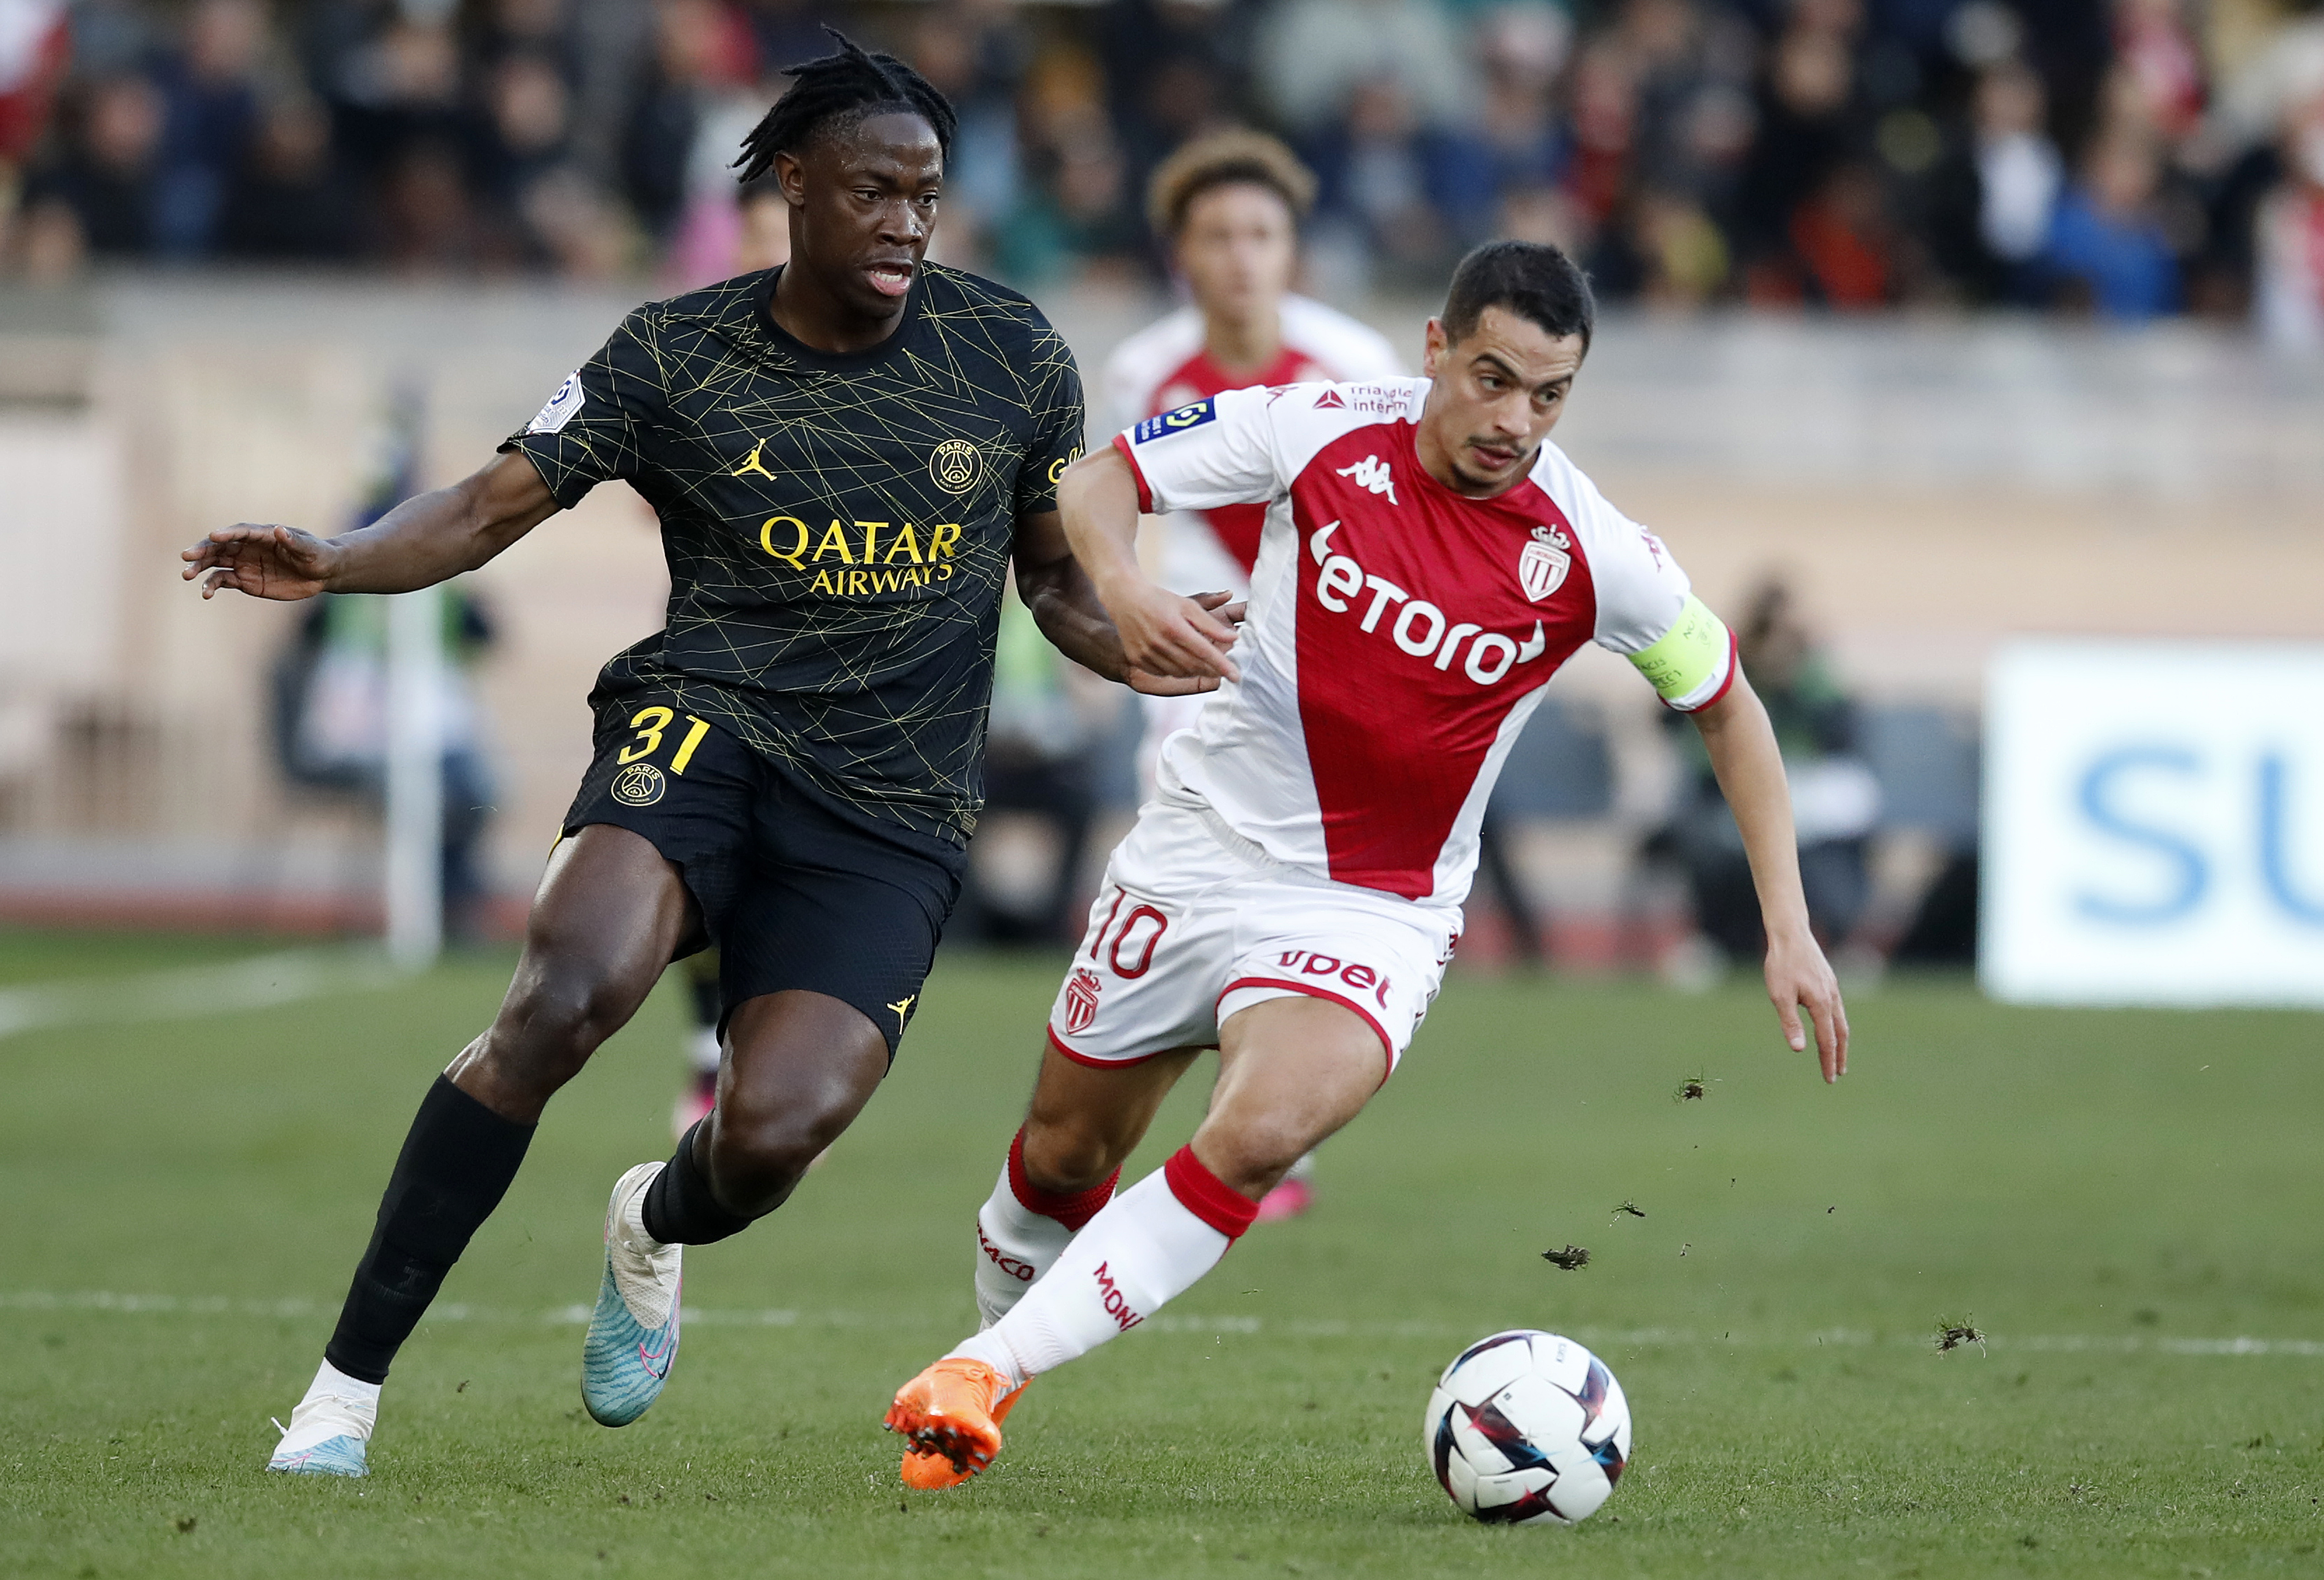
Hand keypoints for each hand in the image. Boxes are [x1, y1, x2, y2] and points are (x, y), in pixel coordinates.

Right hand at [182, 524, 337, 600]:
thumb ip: (294, 542)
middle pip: (220, 546)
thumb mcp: (310, 550)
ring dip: (200, 567)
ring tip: (187, 575)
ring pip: (216, 562)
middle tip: (187, 556)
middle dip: (203, 550)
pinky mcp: (244, 580)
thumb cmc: (318, 556)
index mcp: (263, 535)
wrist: (322, 573)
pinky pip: (223, 580)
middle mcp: (249, 547)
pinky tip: (205, 593)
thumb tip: (279, 530)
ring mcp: (244, 563)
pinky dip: (212, 585)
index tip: (213, 536)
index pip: (241, 532)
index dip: (227, 533)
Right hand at [1102, 578, 1242, 683]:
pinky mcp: (1137, 659)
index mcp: (1174, 627)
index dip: (1222, 665)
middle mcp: (1159, 642)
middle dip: (1211, 671)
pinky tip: (1181, 662)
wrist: (1124, 598)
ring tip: (1203, 664)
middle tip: (1223, 671)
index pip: (1204, 652)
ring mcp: (1146, 652)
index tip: (1236, 676)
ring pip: (1179, 672)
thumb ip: (1211, 624)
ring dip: (1195, 671)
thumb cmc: (1161, 600)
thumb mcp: (1188, 606)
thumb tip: (1234, 637)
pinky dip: (1176, 670)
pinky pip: (1163, 673)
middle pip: (1193, 666)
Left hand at [1764, 926, 1847, 1082]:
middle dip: (1839, 1055)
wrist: (1790, 933)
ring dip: (1840, 1040)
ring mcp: (1832, 988)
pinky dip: (1837, 1023)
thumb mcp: (1780, 995)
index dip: (1828, 1061)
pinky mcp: (1829, 981)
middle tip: (1839, 1073)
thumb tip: (1799, 1049)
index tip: (1830, 1078)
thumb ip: (1790, 1023)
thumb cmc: (1781, 964)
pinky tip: (1830, 1025)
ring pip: (1841, 1020)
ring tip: (1838, 1054)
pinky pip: (1837, 1009)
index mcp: (1821, 1004)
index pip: (1827, 1040)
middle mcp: (1831, 997)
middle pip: (1840, 1033)